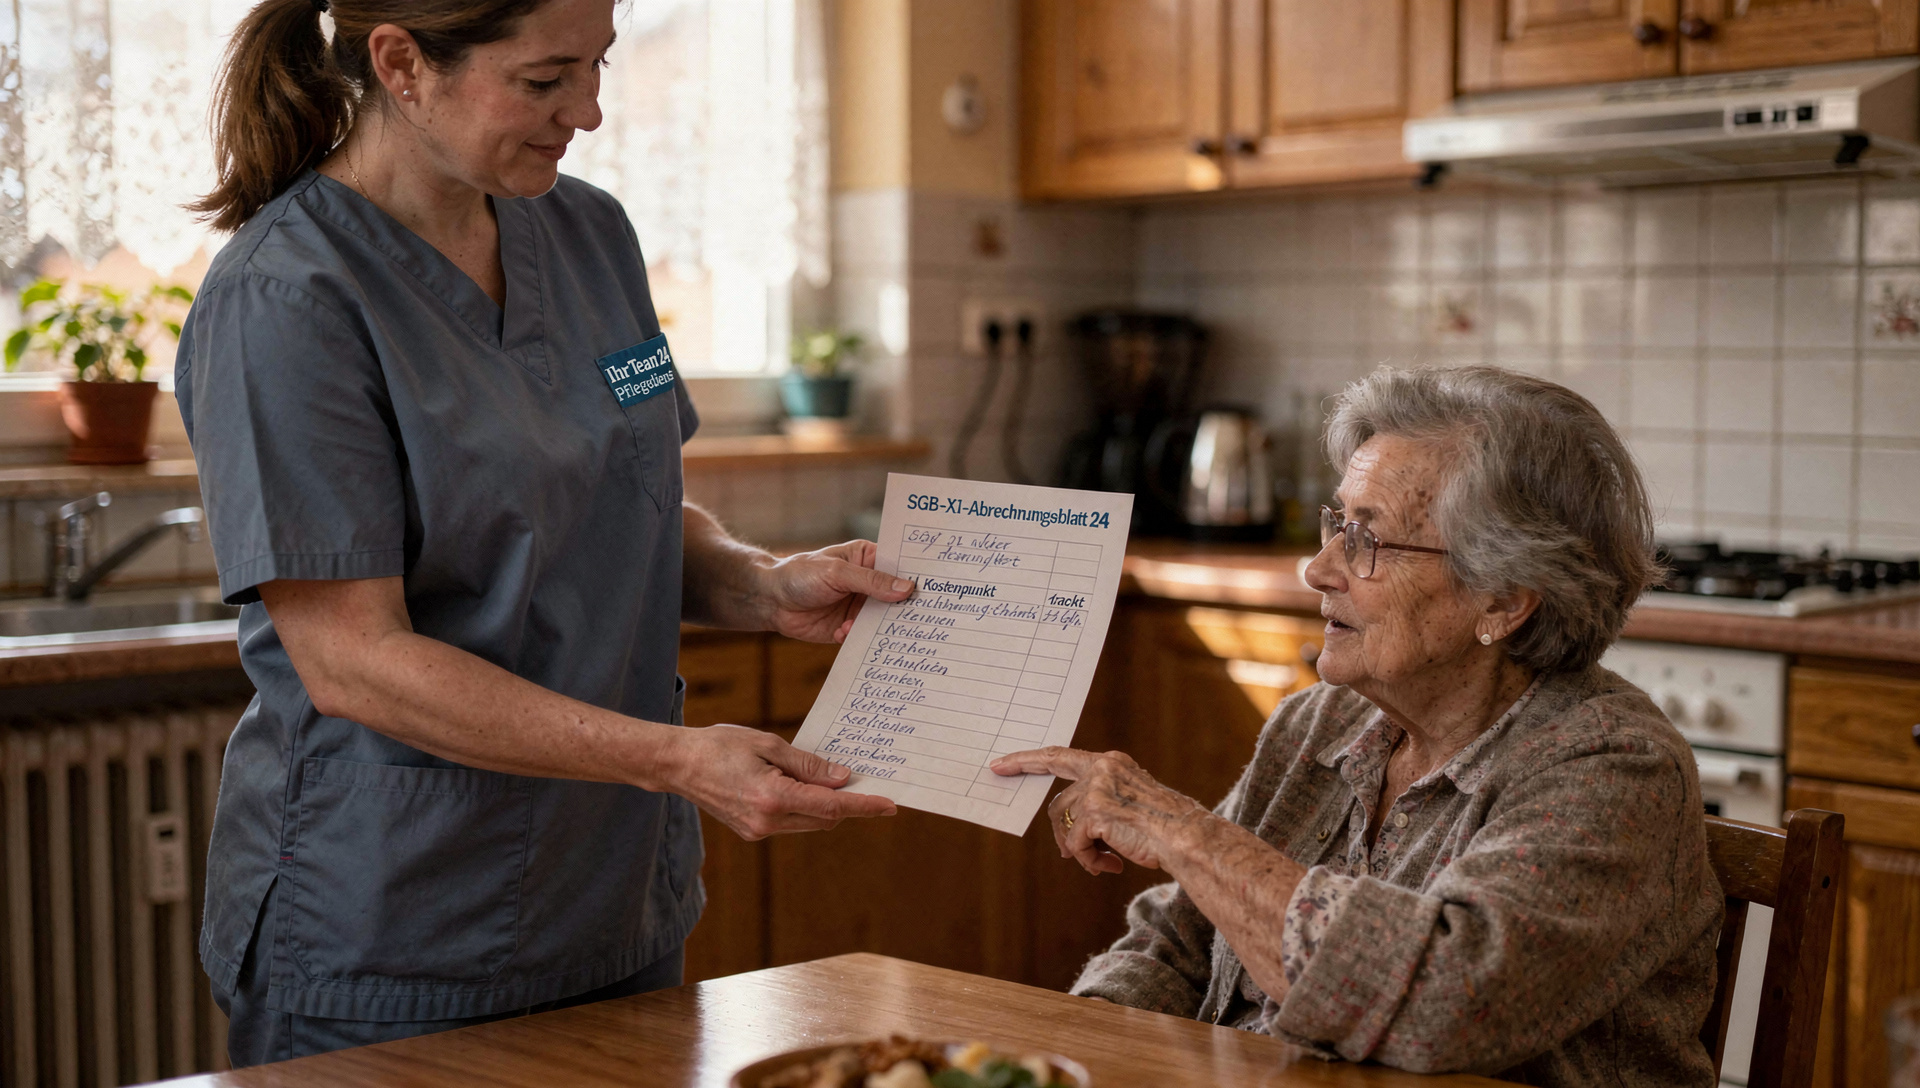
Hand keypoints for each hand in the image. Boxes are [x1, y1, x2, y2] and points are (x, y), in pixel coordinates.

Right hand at [667, 724, 895, 839]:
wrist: (678, 764)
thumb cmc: (720, 746)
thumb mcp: (768, 744)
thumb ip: (808, 765)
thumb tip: (842, 778)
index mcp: (773, 798)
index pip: (832, 807)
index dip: (864, 806)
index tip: (890, 806)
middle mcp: (767, 822)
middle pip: (825, 819)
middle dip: (848, 804)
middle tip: (866, 784)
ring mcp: (758, 831)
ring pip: (810, 824)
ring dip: (826, 807)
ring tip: (829, 781)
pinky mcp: (752, 832)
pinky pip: (791, 823)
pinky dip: (805, 808)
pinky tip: (801, 788)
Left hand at [757, 539, 914, 642]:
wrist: (770, 600)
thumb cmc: (800, 574)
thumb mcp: (837, 573)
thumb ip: (871, 581)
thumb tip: (906, 589)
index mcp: (869, 559)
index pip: (900, 566)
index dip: (916, 576)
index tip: (935, 588)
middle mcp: (869, 583)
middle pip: (897, 597)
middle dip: (904, 608)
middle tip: (918, 618)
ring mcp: (861, 607)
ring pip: (884, 620)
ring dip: (882, 627)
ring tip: (881, 631)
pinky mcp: (850, 628)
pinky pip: (866, 637)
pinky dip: (861, 639)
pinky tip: (844, 633)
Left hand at [991, 747, 1204, 875]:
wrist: (1185, 837)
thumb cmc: (1164, 828)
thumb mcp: (1128, 807)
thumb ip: (1099, 809)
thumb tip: (1067, 843)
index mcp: (1111, 763)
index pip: (1059, 756)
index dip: (1027, 761)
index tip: (1000, 764)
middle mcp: (1101, 769)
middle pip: (1060, 804)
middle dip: (1062, 834)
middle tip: (1070, 855)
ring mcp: (1096, 788)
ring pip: (1066, 827)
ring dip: (1082, 851)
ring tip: (1104, 864)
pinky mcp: (1093, 811)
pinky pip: (1075, 845)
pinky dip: (1090, 860)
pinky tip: (1112, 866)